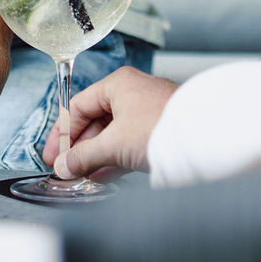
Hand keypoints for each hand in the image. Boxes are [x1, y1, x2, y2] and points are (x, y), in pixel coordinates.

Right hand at [42, 67, 178, 179]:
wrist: (207, 140)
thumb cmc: (163, 128)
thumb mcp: (113, 144)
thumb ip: (83, 157)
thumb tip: (63, 167)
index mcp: (118, 84)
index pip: (78, 107)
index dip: (62, 134)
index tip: (54, 156)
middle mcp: (133, 94)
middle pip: (95, 121)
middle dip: (80, 149)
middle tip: (68, 169)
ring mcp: (148, 112)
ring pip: (113, 135)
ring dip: (96, 157)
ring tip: (83, 177)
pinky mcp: (160, 131)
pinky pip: (129, 144)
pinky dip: (115, 160)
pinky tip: (104, 177)